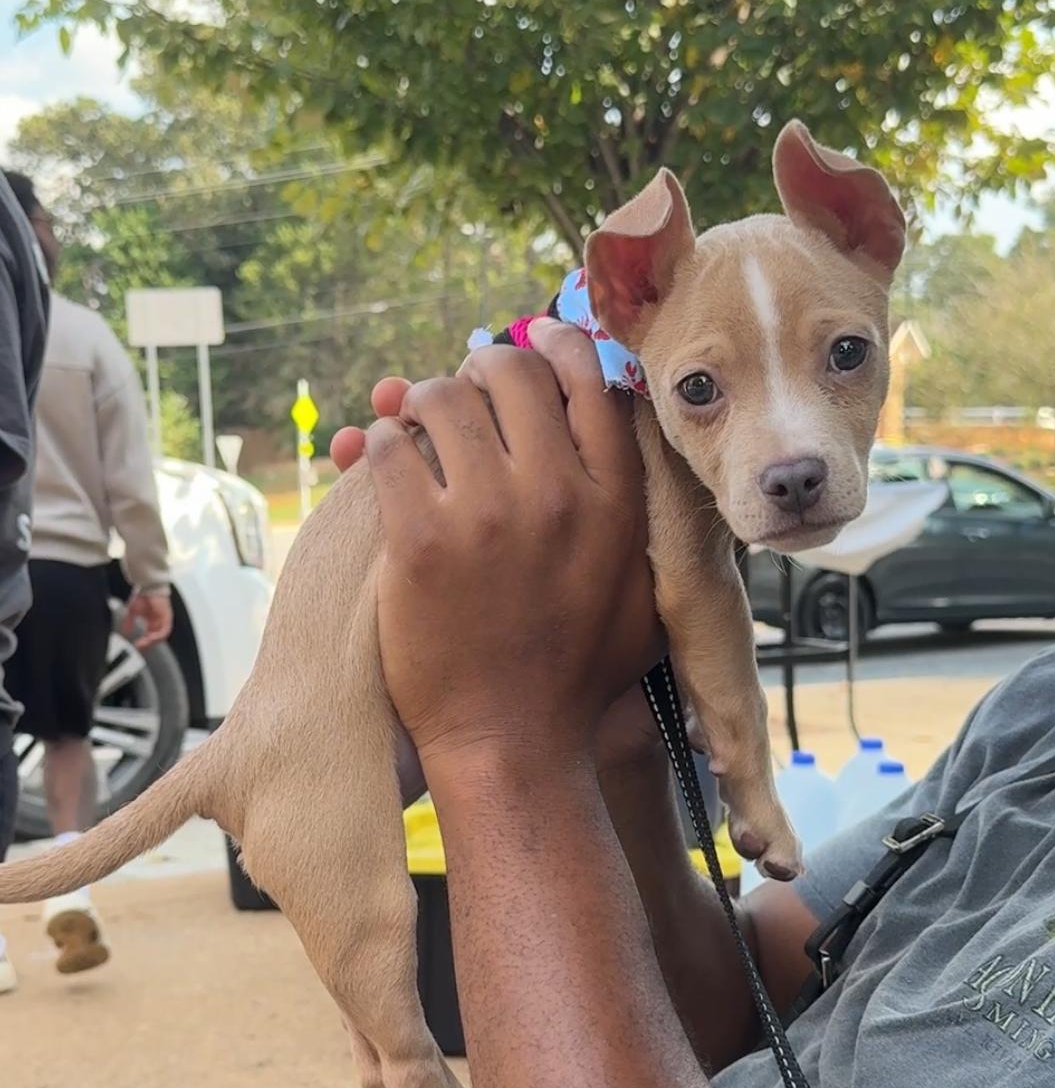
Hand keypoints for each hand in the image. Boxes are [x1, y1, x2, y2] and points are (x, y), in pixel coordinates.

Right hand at [122, 591, 172, 649]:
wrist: (148, 586)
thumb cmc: (143, 596)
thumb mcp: (133, 612)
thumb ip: (129, 622)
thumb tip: (125, 631)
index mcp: (153, 621)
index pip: (151, 636)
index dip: (144, 642)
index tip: (136, 645)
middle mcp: (159, 622)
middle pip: (157, 638)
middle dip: (148, 644)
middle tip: (140, 646)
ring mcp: (164, 620)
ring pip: (162, 636)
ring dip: (153, 641)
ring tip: (145, 643)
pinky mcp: (167, 617)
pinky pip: (165, 630)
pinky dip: (158, 635)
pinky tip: (150, 637)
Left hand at [336, 324, 661, 770]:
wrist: (513, 744)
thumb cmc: (577, 679)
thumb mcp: (641, 596)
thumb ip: (639, 519)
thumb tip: (626, 448)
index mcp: (616, 502)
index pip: (589, 380)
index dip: (555, 345)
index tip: (534, 342)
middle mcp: (558, 494)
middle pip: (512, 372)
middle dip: (481, 369)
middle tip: (465, 391)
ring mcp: (487, 514)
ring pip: (444, 398)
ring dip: (423, 402)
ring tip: (417, 425)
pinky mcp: (420, 540)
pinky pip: (389, 449)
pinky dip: (380, 446)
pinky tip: (384, 464)